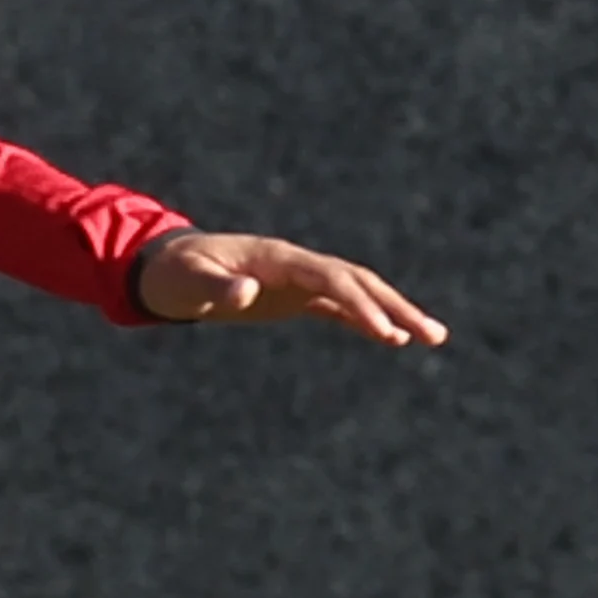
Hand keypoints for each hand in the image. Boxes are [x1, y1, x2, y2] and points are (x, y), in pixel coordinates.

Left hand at [131, 228, 448, 346]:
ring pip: (356, 292)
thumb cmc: (175, 275)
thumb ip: (218, 288)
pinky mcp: (293, 296)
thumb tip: (248, 293)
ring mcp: (297, 279)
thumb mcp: (189, 283)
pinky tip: (393, 339)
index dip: (360, 304)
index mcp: (277, 258)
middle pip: (357, 281)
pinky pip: (338, 307)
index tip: (386, 333)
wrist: (165, 268)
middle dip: (396, 306)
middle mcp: (296, 264)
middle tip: (432, 336)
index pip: (331, 278)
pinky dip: (366, 321)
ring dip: (392, 312)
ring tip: (431, 338)